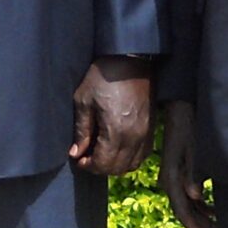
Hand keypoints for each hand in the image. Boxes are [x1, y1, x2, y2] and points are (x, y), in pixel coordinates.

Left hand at [69, 58, 151, 177]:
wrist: (130, 59)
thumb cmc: (103, 77)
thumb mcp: (84, 101)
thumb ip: (81, 131)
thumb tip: (76, 153)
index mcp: (116, 130)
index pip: (103, 164)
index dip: (88, 166)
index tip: (79, 158)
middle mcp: (134, 136)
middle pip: (118, 168)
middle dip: (100, 167)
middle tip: (87, 156)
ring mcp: (146, 133)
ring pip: (132, 164)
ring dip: (116, 165)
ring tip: (103, 153)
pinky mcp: (152, 128)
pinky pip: (143, 154)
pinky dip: (130, 158)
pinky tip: (118, 148)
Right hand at [158, 101, 215, 227]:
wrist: (182, 107)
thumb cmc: (191, 125)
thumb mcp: (196, 147)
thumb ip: (195, 171)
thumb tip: (195, 196)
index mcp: (171, 176)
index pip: (181, 208)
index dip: (193, 226)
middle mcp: (169, 179)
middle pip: (184, 209)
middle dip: (200, 225)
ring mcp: (174, 175)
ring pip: (187, 203)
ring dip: (201, 216)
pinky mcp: (180, 171)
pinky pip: (189, 194)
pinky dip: (201, 204)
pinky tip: (213, 209)